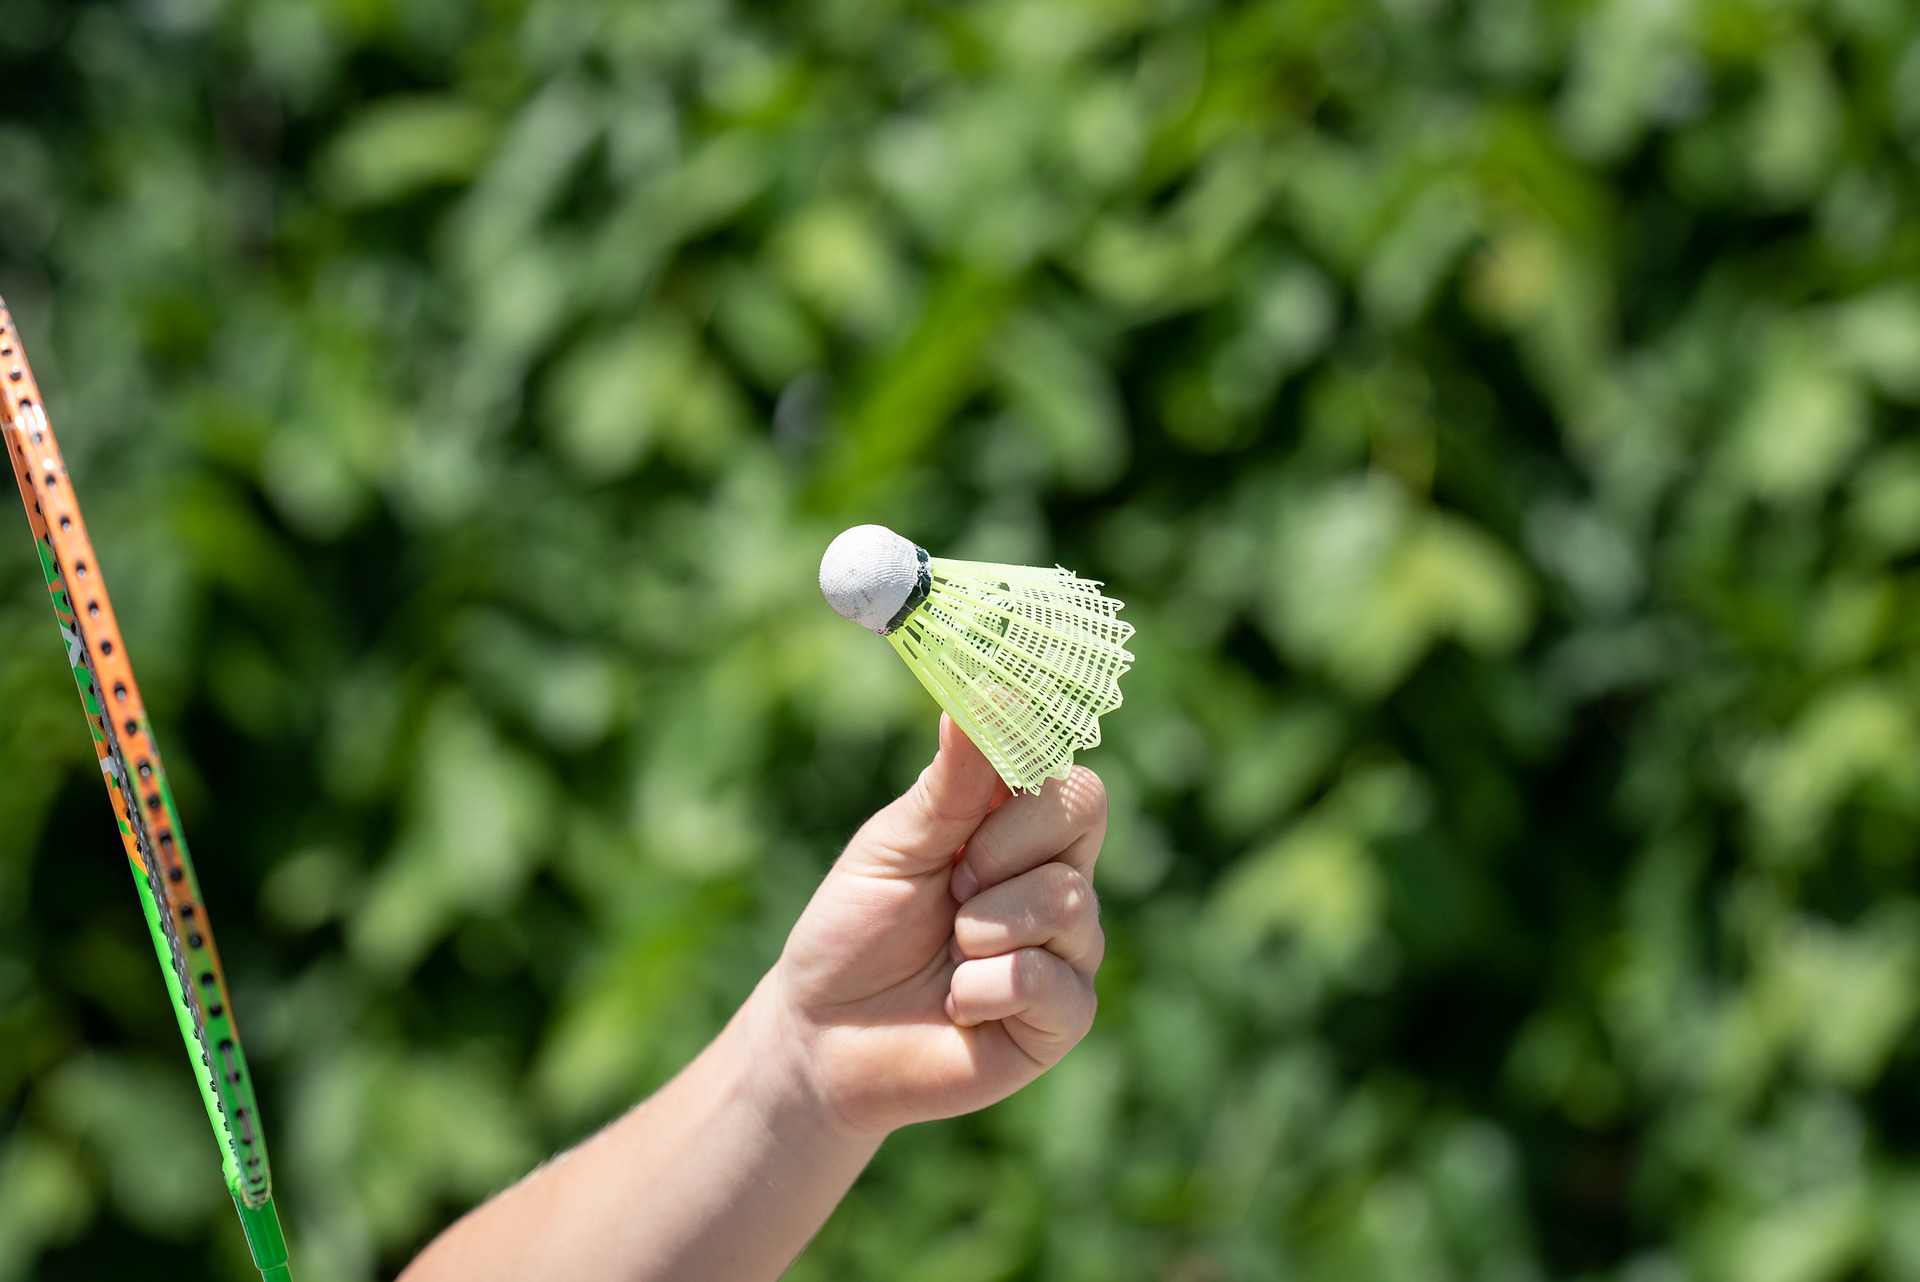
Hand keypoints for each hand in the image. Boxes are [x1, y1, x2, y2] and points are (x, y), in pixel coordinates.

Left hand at [760, 714, 1107, 1137]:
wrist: (821, 1037)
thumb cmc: (853, 931)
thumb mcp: (893, 846)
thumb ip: (948, 783)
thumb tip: (986, 690)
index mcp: (1016, 828)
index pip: (1066, 769)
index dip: (1030, 763)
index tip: (976, 787)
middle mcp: (1056, 880)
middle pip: (1083, 812)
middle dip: (998, 847)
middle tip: (951, 883)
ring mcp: (1068, 949)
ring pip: (1068, 900)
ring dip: (983, 926)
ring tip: (947, 953)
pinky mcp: (1062, 1018)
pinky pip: (1052, 982)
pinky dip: (984, 990)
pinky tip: (957, 1006)